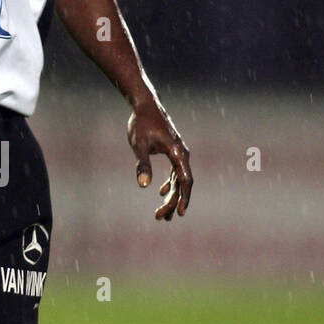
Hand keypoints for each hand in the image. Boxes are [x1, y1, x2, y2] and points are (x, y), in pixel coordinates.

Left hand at [127, 102, 192, 221]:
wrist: (145, 105)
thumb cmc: (141, 124)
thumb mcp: (139, 146)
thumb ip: (143, 165)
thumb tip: (144, 185)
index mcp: (177, 153)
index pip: (184, 180)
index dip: (183, 198)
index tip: (179, 212)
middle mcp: (182, 154)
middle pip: (182, 183)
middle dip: (172, 202)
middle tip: (160, 218)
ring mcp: (178, 153)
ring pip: (178, 179)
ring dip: (171, 196)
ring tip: (161, 214)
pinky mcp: (172, 151)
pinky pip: (175, 172)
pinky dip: (170, 184)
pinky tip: (160, 192)